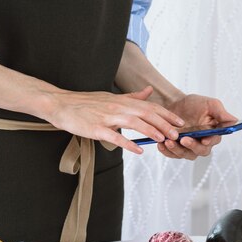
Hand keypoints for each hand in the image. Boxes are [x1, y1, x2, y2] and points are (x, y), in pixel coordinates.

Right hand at [40, 86, 183, 153]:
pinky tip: (139, 150)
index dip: (166, 114)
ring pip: (134, 123)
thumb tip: (148, 91)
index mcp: (122, 101)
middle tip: (177, 134)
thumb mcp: (111, 96)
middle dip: (164, 124)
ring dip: (151, 131)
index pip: (149, 106)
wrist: (61, 105)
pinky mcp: (96, 129)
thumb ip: (132, 96)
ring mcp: (107, 117)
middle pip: (146, 114)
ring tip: (163, 139)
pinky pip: (115, 137)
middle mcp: (117, 107)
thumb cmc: (85, 103)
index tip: (180, 122)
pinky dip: (128, 143)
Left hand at [157, 94, 236, 159]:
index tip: (204, 138)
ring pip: (186, 155)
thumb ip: (221, 113)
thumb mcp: (209, 104)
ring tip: (168, 141)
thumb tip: (234, 121)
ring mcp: (189, 147)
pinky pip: (173, 155)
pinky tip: (161, 145)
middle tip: (183, 139)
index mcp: (213, 133)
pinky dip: (167, 151)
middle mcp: (203, 142)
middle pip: (201, 151)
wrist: (174, 104)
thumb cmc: (194, 104)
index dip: (210, 141)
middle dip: (192, 146)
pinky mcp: (177, 149)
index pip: (214, 140)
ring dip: (178, 150)